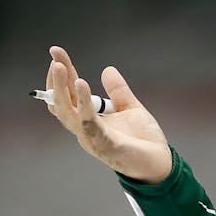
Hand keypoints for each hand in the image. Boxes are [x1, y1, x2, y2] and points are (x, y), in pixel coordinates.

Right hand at [44, 45, 173, 183]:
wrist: (161, 163)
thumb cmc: (143, 141)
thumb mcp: (130, 108)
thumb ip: (118, 91)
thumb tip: (107, 69)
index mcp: (89, 120)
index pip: (69, 95)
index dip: (63, 74)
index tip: (56, 52)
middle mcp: (85, 130)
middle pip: (62, 104)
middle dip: (56, 80)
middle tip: (55, 58)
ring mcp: (93, 139)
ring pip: (70, 114)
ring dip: (63, 90)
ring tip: (61, 68)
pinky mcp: (107, 145)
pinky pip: (91, 124)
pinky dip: (85, 105)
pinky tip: (83, 85)